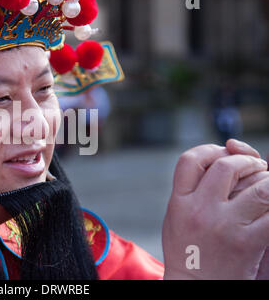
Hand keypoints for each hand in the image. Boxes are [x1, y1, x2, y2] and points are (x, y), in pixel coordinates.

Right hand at [163, 139, 268, 278]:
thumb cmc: (188, 249)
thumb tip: (223, 153)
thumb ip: (191, 187)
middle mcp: (199, 210)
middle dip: (246, 161)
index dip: (209, 149)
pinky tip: (267, 208)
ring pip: (259, 187)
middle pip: (226, 166)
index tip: (222, 153)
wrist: (196, 286)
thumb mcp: (176, 216)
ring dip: (268, 182)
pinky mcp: (248, 242)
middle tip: (254, 167)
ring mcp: (224, 225)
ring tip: (265, 186)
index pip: (190, 160)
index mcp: (178, 202)